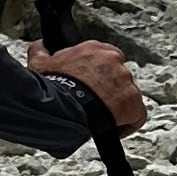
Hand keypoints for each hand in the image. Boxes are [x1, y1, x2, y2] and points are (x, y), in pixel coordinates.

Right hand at [28, 38, 145, 133]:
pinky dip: (128, 123)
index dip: (99, 75)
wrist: (61, 108)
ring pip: (127, 95)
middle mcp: (113, 61)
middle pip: (117, 76)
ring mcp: (125, 81)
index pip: (105, 58)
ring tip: (102, 117)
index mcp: (94, 49)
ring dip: (117, 105)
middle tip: (95, 103)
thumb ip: (41, 52)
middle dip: (108, 90)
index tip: (91, 86)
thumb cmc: (52, 87)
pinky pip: (137, 114)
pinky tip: (114, 128)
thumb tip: (40, 47)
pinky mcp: (132, 102)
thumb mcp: (39, 64)